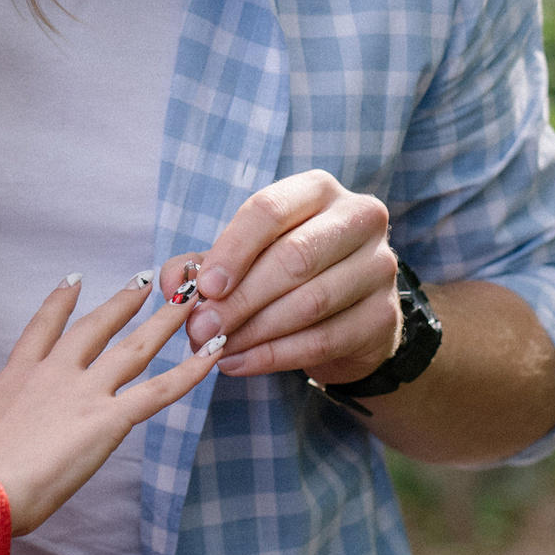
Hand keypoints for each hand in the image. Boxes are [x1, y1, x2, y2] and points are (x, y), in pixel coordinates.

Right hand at [0, 273, 224, 535]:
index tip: (75, 279)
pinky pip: (160, 391)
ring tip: (188, 300)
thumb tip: (3, 446)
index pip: (42, 329)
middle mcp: (53, 374)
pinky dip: (190, 370)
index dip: (60, 301)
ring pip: (135, 348)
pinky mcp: (108, 419)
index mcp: (16, 378)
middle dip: (123, 302)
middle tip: (145, 279)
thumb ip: (0, 430)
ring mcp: (82, 393)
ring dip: (165, 321)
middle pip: (96, 327)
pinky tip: (212, 353)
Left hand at [185, 170, 400, 385]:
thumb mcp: (241, 258)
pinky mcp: (384, 317)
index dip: (232, 250)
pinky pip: (323, 340)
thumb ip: (199, 264)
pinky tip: (237, 364)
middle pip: (292, 258)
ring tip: (215, 349)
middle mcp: (358, 218)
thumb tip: (170, 285)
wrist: (347, 314)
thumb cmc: (283, 272)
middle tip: (200, 329)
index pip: (270, 209)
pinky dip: (273, 357)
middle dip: (239, 299)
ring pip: (309, 302)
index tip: (204, 287)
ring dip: (254, 331)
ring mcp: (379, 267)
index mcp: (318, 190)